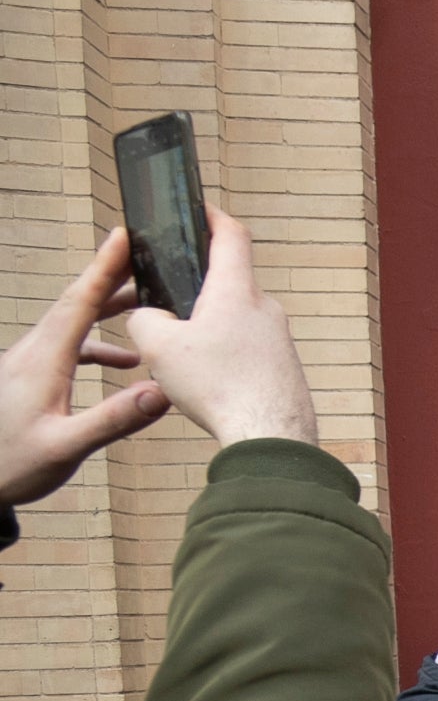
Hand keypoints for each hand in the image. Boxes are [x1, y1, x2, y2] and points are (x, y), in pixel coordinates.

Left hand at [0, 229, 168, 505]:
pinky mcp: (30, 378)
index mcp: (44, 361)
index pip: (78, 302)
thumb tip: (161, 392)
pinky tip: (124, 361)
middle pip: (76, 302)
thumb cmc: (12, 464)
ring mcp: (29, 364)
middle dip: (111, 275)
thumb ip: (114, 419)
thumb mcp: (66, 448)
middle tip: (145, 254)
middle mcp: (34, 353)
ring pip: (72, 322)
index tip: (123, 236)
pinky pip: (69, 346)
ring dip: (107, 308)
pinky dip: (98, 343)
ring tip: (144, 301)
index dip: (103, 267)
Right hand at [118, 207, 317, 449]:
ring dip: (209, 330)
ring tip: (182, 356)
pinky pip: (249, 350)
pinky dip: (226, 357)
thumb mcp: (159, 346)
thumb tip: (150, 317)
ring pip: (237, 321)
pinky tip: (209, 381)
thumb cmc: (218, 386)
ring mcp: (280, 338)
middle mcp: (265, 308)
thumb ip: (145, 319)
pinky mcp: (285, 366)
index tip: (200, 209)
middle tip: (169, 302)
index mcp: (236, 290)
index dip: (212, 216)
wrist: (271, 434)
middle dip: (197, 289)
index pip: (231, 235)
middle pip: (229, 283)